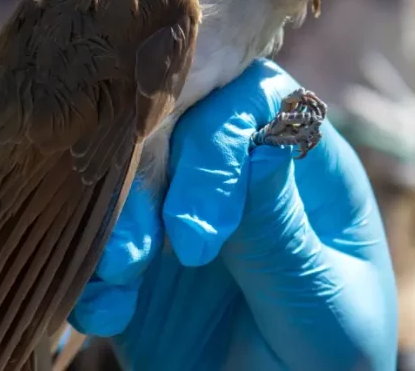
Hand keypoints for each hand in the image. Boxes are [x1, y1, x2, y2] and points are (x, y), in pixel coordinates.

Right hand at [69, 59, 397, 370]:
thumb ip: (283, 235)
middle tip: (144, 252)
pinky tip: (107, 310)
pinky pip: (101, 242)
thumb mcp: (322, 312)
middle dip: (153, 176)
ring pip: (132, 177)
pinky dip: (92, 269)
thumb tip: (258, 147)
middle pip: (181, 125)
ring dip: (115, 220)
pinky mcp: (139, 264)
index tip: (201, 233)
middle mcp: (238, 179)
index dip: (220, 145)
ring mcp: (182, 215)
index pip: (257, 103)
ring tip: (120, 273)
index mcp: (303, 172)